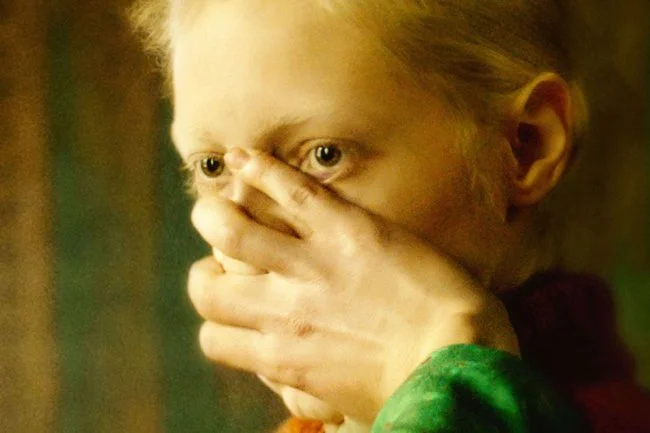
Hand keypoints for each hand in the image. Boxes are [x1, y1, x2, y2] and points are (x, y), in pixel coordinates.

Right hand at [188, 148, 518, 422]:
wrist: (458, 359)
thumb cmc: (412, 392)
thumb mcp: (348, 407)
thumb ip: (308, 391)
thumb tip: (292, 386)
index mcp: (280, 357)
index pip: (215, 338)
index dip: (219, 321)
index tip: (236, 308)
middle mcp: (280, 311)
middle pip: (207, 290)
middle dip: (205, 272)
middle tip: (223, 260)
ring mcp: (309, 266)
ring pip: (230, 230)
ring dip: (213, 214)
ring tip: (218, 204)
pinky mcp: (343, 229)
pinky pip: (290, 191)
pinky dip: (260, 169)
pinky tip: (244, 156)